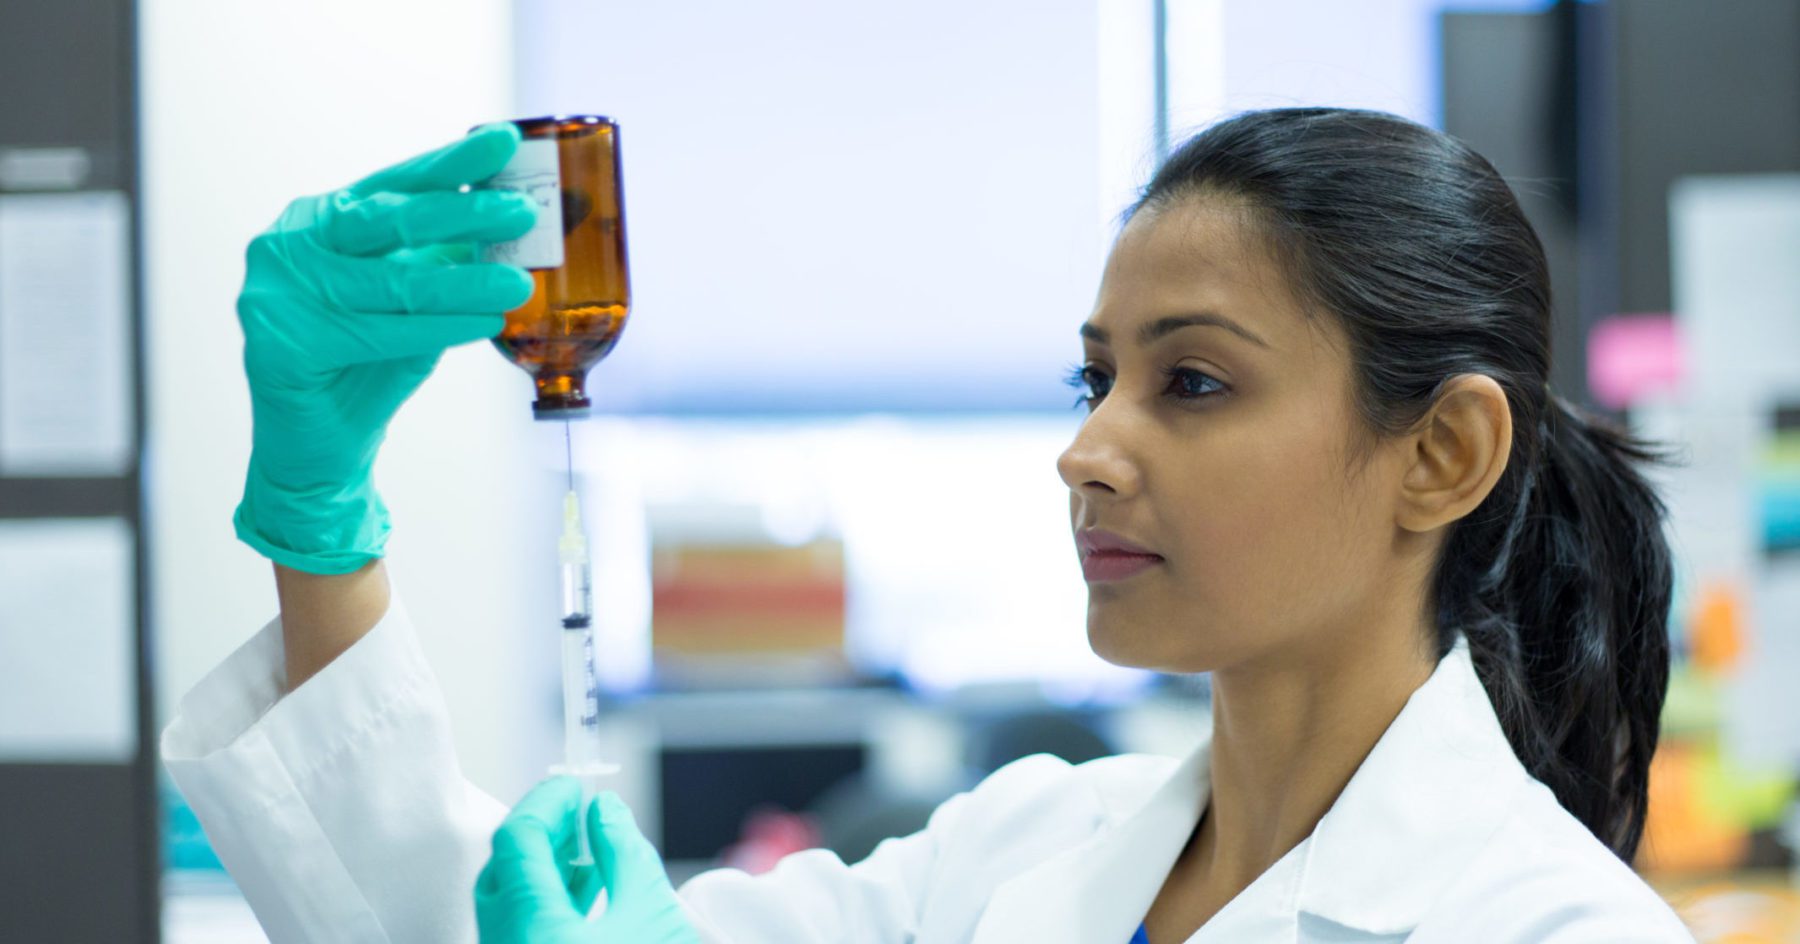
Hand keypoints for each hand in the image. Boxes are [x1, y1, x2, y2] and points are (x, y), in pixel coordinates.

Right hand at [233, 123, 538, 573]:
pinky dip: (436, 328)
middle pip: (390, 221)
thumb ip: (444, 260)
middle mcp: (290, 243)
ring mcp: (275, 291)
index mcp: (321, 220)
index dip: (453, 163)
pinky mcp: (279, 343)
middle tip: (520, 212)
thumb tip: (512, 227)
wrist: (324, 447)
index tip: (507, 143)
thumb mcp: (414, 300)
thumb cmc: (370, 365)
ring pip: (391, 282)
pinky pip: (377, 331)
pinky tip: (484, 321)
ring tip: (517, 282)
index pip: (396, 183)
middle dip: (463, 213)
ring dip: (463, 281)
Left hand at [476, 777, 700, 943]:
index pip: (517, 841)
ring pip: (509, 902)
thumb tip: (604, 810)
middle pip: (503, 871)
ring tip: (586, 840)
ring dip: (544, 864)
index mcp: (533, 930)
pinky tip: (585, 885)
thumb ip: (624, 853)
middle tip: (577, 808)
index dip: (546, 802)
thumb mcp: (653, 914)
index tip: (573, 784)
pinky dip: (546, 898)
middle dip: (542, 830)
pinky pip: (521, 927)